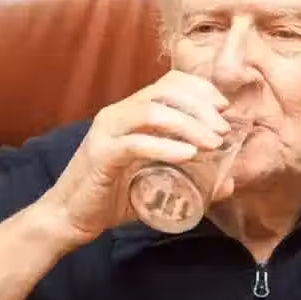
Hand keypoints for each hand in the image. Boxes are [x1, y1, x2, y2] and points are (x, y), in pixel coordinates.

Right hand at [38, 70, 232, 246]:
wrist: (71, 217)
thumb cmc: (114, 196)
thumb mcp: (158, 182)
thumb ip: (191, 178)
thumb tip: (229, 182)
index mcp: (131, 112)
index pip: (170, 82)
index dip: (201, 89)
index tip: (224, 109)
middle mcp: (118, 113)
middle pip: (165, 91)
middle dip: (201, 106)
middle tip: (223, 130)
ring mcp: (108, 132)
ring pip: (152, 112)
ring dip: (189, 124)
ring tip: (213, 143)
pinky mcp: (102, 155)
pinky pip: (136, 143)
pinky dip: (166, 147)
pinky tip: (189, 155)